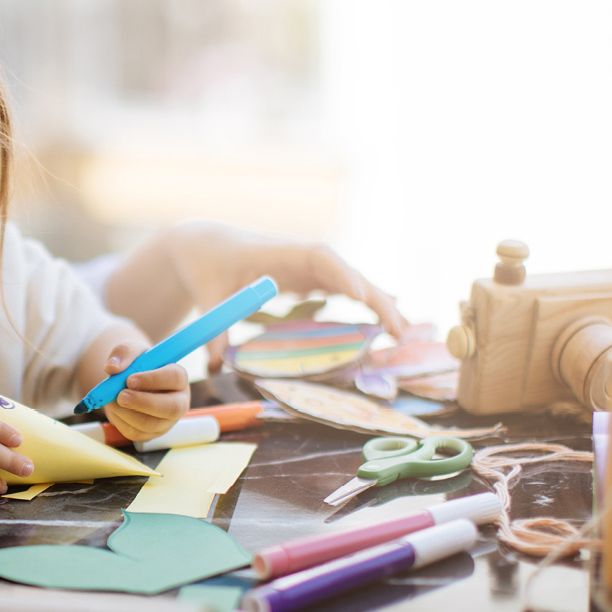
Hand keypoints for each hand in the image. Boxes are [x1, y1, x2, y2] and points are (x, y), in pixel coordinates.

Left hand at [99, 344, 189, 442]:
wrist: (129, 382)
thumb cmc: (137, 365)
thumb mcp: (132, 351)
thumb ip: (123, 353)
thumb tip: (112, 367)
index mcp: (178, 377)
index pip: (175, 378)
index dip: (153, 379)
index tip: (130, 379)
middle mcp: (179, 401)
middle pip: (171, 408)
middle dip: (143, 403)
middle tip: (121, 396)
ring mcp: (167, 420)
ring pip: (151, 424)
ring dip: (126, 414)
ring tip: (111, 401)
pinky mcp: (152, 433)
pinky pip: (136, 434)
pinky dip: (120, 422)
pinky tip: (114, 410)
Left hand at [163, 221, 407, 371]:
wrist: (208, 246)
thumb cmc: (209, 266)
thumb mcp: (209, 296)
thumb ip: (215, 328)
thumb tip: (215, 365)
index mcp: (279, 253)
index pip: (318, 257)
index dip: (341, 274)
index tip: (358, 295)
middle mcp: (301, 258)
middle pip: (346, 272)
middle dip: (374, 297)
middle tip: (398, 329)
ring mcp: (309, 268)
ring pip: (352, 281)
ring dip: (379, 303)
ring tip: (403, 333)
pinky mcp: (310, 279)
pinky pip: (345, 290)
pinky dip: (367, 305)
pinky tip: (388, 326)